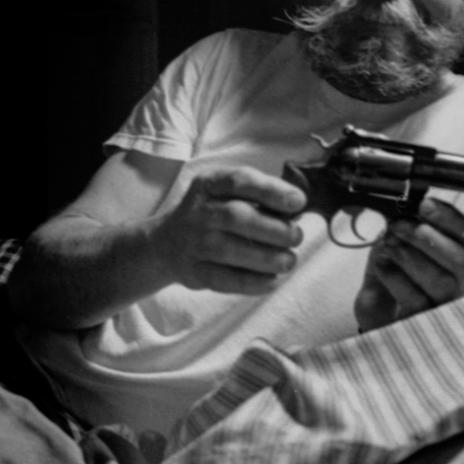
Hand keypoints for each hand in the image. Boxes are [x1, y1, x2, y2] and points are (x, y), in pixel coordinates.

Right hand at [155, 165, 305, 294]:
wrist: (165, 244)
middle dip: (274, 229)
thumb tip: (297, 208)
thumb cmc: (210, 213)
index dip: (271, 190)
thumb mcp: (225, 192)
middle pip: (236, 217)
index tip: (299, 202)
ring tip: (289, 260)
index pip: (239, 181)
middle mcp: (197, 211)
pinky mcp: (194, 272)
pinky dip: (253, 282)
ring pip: (230, 251)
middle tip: (296, 236)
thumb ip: (258, 195)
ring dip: (267, 258)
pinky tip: (272, 280)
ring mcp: (193, 243)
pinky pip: (225, 280)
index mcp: (209, 184)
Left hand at [354, 197, 463, 332]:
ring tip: (388, 243)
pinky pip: (416, 299)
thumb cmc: (394, 266)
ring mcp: (444, 302)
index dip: (448, 216)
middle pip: (461, 259)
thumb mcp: (399, 239)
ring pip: (441, 281)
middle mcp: (459, 278)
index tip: (423, 204)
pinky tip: (381, 263)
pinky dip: (395, 277)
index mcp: (459, 251)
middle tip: (398, 225)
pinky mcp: (423, 319)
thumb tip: (399, 206)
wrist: (377, 304)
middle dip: (427, 238)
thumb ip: (405, 222)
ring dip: (411, 257)